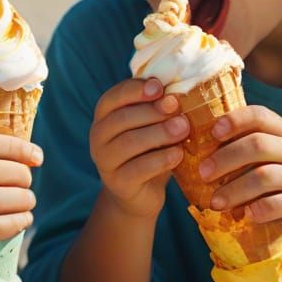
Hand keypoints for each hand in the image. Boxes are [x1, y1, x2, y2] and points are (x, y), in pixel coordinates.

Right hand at [89, 77, 188, 220]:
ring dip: (159, 133)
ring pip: (129, 142)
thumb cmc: (149, 150)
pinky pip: (139, 168)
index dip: (136, 89)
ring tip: (183, 129)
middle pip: (123, 118)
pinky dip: (161, 159)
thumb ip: (157, 108)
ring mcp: (104, 161)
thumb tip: (177, 92)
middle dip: (153, 111)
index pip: (114, 96)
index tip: (160, 87)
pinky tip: (179, 154)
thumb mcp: (151, 125)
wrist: (140, 193)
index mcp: (104, 115)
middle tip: (178, 108)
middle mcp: (98, 136)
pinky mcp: (117, 183)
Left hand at [201, 105, 281, 240]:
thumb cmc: (281, 175)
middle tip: (202, 173)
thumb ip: (244, 144)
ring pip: (266, 176)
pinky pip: (279, 204)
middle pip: (259, 145)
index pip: (260, 115)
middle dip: (226, 158)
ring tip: (215, 202)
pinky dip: (258, 209)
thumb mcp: (269, 155)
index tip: (212, 132)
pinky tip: (244, 215)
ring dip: (235, 189)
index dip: (235, 120)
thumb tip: (194, 144)